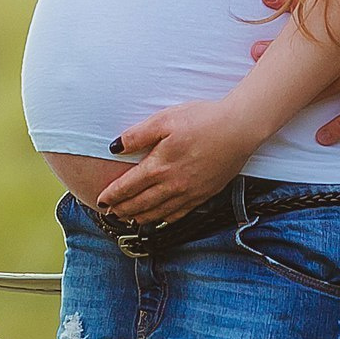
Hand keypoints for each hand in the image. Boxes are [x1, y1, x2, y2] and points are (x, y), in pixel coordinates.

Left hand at [96, 99, 261, 224]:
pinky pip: (179, 213)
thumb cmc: (202, 119)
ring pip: (158, 212)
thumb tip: (114, 147)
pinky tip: (159, 218)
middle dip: (122, 210)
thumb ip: (137, 135)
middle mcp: (172, 185)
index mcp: (159, 166)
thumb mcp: (164, 119)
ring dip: (140, 217)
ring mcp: (189, 193)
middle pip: (140, 203)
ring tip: (128, 219)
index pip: (128, 186)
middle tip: (109, 213)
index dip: (112, 195)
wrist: (239, 129)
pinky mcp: (204, 194)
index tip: (100, 201)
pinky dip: (164, 219)